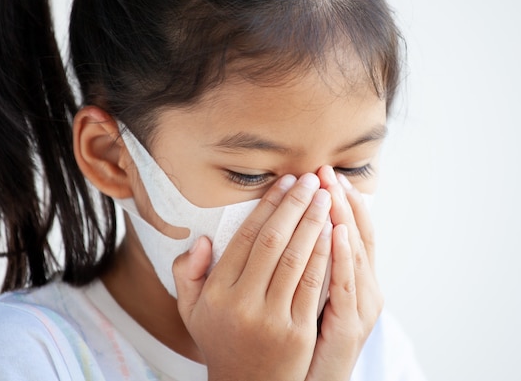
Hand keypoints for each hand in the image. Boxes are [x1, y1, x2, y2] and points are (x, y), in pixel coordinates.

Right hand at [173, 174, 332, 380]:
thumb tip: (201, 240)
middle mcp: (240, 303)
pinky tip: (333, 231)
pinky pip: (313, 285)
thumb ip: (187, 274)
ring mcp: (270, 318)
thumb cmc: (222, 341)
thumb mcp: (191, 311)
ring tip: (326, 197)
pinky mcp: (297, 332)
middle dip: (294, 205)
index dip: (268, 205)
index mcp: (215, 292)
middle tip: (311, 179)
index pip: (246, 237)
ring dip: (313, 223)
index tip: (286, 182)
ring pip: (295, 259)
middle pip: (272, 241)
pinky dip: (324, 254)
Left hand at [305, 166, 383, 380]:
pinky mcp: (351, 324)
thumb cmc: (309, 339)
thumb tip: (303, 228)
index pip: (350, 229)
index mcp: (355, 278)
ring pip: (355, 252)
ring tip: (332, 188)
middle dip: (341, 200)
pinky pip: (345, 284)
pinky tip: (335, 231)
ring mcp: (361, 304)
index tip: (325, 173)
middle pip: (357, 233)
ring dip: (344, 217)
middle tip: (327, 170)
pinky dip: (342, 256)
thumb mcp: (313, 297)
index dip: (340, 200)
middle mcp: (364, 286)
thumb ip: (310, 264)